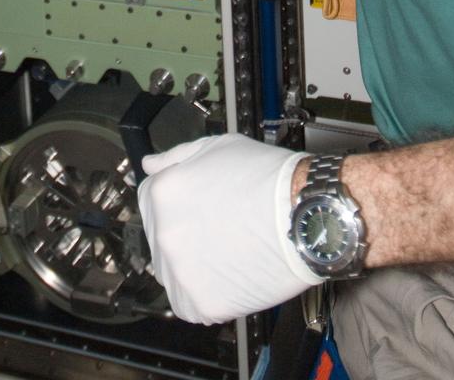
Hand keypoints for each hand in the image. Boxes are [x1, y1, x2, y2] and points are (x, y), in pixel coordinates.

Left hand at [138, 134, 322, 323]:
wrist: (305, 215)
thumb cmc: (268, 178)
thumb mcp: (218, 147)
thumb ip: (176, 157)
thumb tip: (151, 165)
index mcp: (163, 193)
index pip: (148, 202)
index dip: (176, 204)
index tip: (195, 211)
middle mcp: (164, 233)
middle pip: (161, 240)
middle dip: (186, 235)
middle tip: (220, 231)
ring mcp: (180, 271)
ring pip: (174, 275)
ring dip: (194, 268)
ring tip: (229, 253)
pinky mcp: (201, 303)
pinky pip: (193, 306)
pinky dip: (209, 297)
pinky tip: (232, 276)